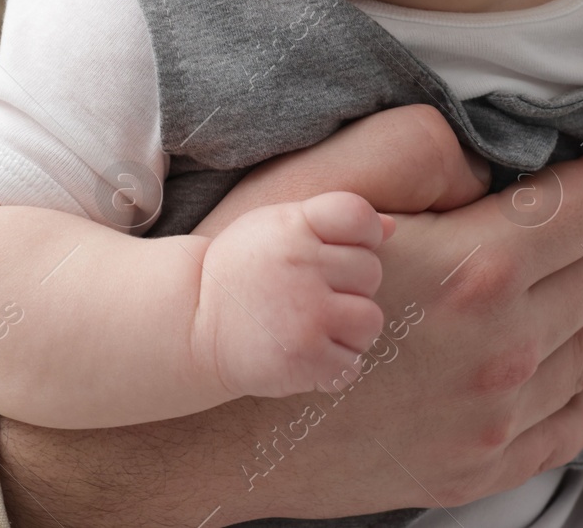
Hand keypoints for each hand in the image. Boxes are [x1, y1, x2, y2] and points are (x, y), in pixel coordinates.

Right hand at [0, 117, 582, 526]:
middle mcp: (504, 348)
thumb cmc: (255, 289)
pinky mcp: (479, 466)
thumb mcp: (322, 187)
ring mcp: (497, 418)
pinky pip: (575, 418)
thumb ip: (417, 151)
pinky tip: (574, 344)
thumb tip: (491, 161)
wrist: (204, 425)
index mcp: (475, 267)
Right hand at [193, 192, 394, 398]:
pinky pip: (352, 364)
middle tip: (311, 295)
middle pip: (370, 271)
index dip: (364, 234)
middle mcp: (302, 267)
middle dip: (349, 286)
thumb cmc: (242, 272)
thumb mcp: (277, 229)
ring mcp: (306, 315)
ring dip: (349, 329)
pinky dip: (334, 366)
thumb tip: (390, 227)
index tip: (341, 249)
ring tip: (314, 327)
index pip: (360, 216)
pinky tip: (306, 354)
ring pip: (370, 320)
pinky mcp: (306, 359)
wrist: (191, 324)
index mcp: (294, 227)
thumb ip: (331, 222)